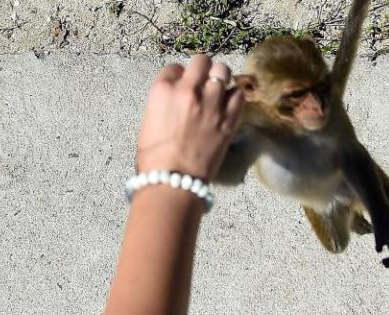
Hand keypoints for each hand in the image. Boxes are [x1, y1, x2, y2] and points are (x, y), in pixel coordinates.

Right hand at [136, 55, 243, 181]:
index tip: (182, 85)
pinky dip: (235, 95)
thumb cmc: (154, 157)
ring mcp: (211, 103)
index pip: (174, 67)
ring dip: (221, 77)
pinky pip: (239, 94)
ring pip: (223, 71)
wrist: (174, 180)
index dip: (180, 75)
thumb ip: (165, 101)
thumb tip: (177, 97)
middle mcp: (188, 90)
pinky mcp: (229, 118)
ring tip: (219, 88)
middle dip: (203, 68)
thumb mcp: (150, 120)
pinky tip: (230, 102)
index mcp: (162, 90)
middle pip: (201, 61)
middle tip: (204, 79)